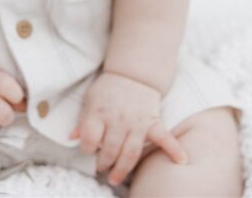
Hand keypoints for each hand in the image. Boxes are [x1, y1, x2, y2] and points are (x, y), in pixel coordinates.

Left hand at [71, 72, 187, 185]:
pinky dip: (174, 149)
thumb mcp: (90, 100)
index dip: (86, 148)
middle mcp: (118, 119)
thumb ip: (82, 121)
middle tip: (102, 169)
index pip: (90, 139)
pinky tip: (180, 161)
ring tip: (116, 178)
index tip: (88, 149)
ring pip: (131, 152)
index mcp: (99, 113)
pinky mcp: (152, 122)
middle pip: (110, 150)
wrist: (132, 72)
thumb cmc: (108, 89)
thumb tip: (71, 138)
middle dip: (104, 164)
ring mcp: (137, 122)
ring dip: (123, 168)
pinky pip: (164, 137)